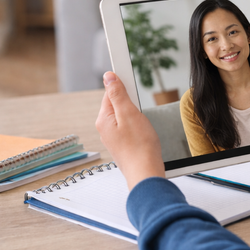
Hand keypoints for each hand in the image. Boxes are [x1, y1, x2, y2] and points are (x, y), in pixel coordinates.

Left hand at [95, 71, 165, 189]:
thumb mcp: (129, 114)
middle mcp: (105, 129)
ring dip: (136, 117)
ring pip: (124, 118)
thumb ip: (118, 95)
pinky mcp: (123, 145)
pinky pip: (129, 128)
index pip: (110, 93)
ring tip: (144, 126)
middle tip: (141, 112)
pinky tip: (145, 134)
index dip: (122, 85)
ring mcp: (114, 138)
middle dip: (131, 104)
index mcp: (103, 119)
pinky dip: (138, 128)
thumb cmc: (140, 147)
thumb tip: (108, 77)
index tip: (129, 77)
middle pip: (117, 105)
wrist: (145, 173)